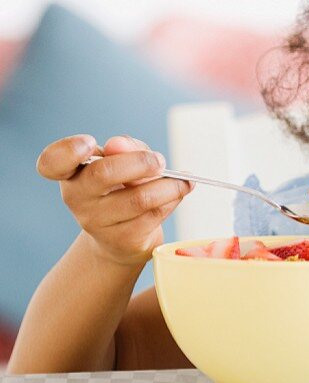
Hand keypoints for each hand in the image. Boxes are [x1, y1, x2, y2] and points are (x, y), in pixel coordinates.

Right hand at [37, 134, 191, 265]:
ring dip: (169, 186)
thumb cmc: (122, 190)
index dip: (69, 150)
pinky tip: (180, 192)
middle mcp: (77, 199)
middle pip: (103, 173)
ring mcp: (97, 223)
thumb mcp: (123, 162)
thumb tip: (120, 145)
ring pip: (139, 198)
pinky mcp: (122, 240)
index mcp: (71, 174)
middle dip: (140, 162)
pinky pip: (154, 215)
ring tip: (183, 180)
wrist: (123, 239)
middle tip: (159, 160)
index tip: (90, 142)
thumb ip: (126, 148)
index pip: (51, 163)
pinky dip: (173, 200)